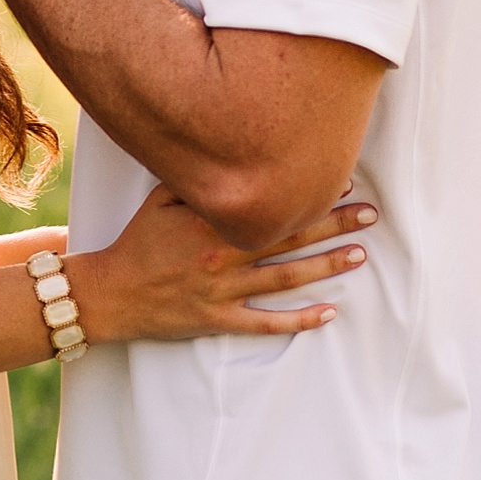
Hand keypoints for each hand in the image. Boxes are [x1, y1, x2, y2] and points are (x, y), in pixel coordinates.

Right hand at [67, 187, 372, 347]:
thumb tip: (231, 156)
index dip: (308, 193)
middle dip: (333, 224)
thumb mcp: (160, 199)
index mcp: (209, 222)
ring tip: (360, 254)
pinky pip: (265, 322)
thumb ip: (197, 182)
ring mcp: (221, 291)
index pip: (269, 205)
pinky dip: (298, 320)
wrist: (109, 294)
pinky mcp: (218, 321)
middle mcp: (221, 255)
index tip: (342, 181)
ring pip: (285, 278)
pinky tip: (329, 313)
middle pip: (288, 238)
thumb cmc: (136, 242)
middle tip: (371, 215)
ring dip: (326, 265)